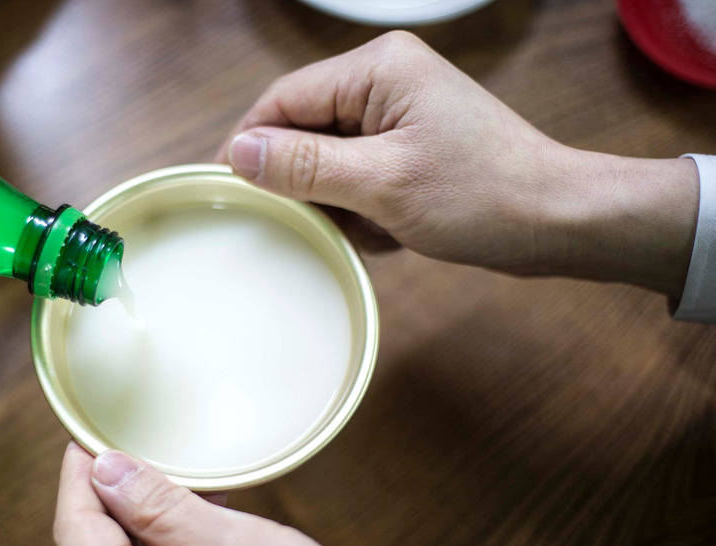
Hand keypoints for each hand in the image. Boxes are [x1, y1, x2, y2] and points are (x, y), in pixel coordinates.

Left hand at [54, 442, 335, 545]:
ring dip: (143, 515)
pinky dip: (168, 539)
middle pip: (94, 543)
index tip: (87, 440)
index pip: (75, 529)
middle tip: (127, 450)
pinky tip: (198, 515)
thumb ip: (161, 509)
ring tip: (173, 478)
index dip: (76, 477)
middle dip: (111, 492)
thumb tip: (107, 468)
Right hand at [219, 32, 698, 297]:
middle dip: (312, 184)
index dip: (253, 145)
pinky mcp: (410, 146)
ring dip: (341, 203)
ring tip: (377, 226)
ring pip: (329, 161)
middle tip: (333, 220)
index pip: (285, 99)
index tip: (235, 191)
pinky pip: (358, 177)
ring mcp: (399, 114)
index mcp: (379, 68)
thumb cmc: (483, 196)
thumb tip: (239, 153)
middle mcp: (385, 81)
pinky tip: (394, 230)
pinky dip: (366, 210)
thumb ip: (304, 165)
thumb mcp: (382, 184)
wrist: (558, 222)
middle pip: (305, 130)